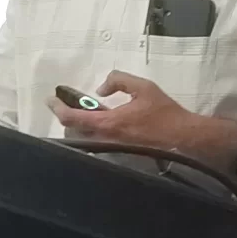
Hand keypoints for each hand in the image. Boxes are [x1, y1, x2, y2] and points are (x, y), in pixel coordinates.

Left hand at [46, 71, 236, 164]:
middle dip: (66, 117)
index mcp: (108, 124)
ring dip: (79, 126)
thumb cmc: (165, 113)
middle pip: (74, 131)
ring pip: (85, 139)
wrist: (185, 139)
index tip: (51, 99)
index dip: (58, 108)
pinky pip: (97, 144)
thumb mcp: (143, 87)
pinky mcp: (119, 156)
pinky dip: (91, 133)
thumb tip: (100, 88)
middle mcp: (106, 141)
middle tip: (66, 104)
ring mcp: (112, 151)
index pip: (72, 118)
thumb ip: (118, 81)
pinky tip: (99, 124)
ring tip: (82, 112)